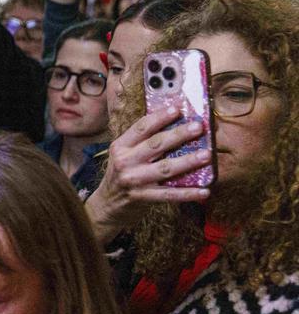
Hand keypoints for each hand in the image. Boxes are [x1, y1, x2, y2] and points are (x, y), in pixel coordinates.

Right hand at [85, 107, 210, 243]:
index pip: (141, 128)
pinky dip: (188, 193)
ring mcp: (133, 180)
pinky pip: (169, 194)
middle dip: (179, 134)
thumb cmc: (121, 174)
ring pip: (165, 168)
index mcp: (120, 146)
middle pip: (155, 145)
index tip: (177, 109)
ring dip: (187, 161)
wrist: (107, 204)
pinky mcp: (142, 197)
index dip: (159, 117)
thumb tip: (171, 124)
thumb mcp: (123, 154)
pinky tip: (204, 190)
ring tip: (206, 155)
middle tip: (198, 127)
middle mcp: (125, 161)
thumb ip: (141, 142)